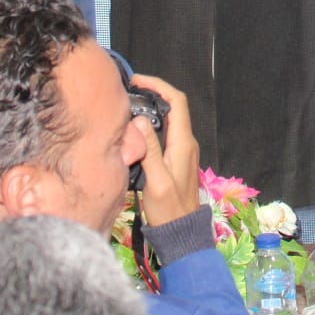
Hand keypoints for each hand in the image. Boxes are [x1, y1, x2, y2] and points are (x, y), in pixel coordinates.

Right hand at [127, 73, 199, 225]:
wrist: (181, 233)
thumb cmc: (169, 210)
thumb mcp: (156, 181)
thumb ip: (148, 150)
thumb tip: (139, 119)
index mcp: (183, 143)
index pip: (177, 102)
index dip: (159, 86)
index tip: (138, 81)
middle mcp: (186, 143)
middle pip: (173, 107)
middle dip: (153, 93)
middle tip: (128, 91)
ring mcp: (182, 151)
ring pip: (168, 120)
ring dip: (151, 108)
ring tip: (128, 105)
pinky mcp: (176, 159)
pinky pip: (165, 133)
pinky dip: (151, 124)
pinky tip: (135, 129)